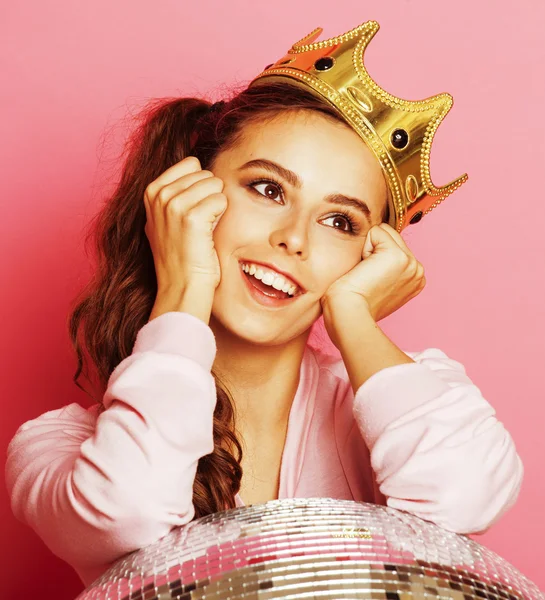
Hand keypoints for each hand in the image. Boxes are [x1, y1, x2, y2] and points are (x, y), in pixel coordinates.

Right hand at [144, 156, 227, 291]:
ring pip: (215, 184)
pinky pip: (221, 199)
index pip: (191, 163)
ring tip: (203, 230)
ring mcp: (173, 204)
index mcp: (151, 191)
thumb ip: (173, 194)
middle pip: (205, 173)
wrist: (182, 287)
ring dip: (216, 207)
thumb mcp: (164, 220)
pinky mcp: (191, 217)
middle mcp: (159, 194)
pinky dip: (221, 216)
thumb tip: (195, 169)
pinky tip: (208, 234)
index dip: (200, 186)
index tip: (191, 213)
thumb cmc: (180, 257)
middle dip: (209, 196)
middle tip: (198, 225)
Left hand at [321, 223, 425, 321]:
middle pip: (390, 235)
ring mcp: (410, 262)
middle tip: (366, 278)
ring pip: (383, 232)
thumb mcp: (379, 287)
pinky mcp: (396, 255)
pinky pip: (376, 232)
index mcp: (416, 278)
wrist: (350, 314)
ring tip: (366, 274)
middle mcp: (417, 270)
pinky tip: (364, 270)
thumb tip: (374, 254)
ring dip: (369, 250)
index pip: (394, 246)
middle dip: (373, 251)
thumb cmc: (356, 306)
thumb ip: (386, 270)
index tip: (371, 282)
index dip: (376, 258)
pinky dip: (364, 248)